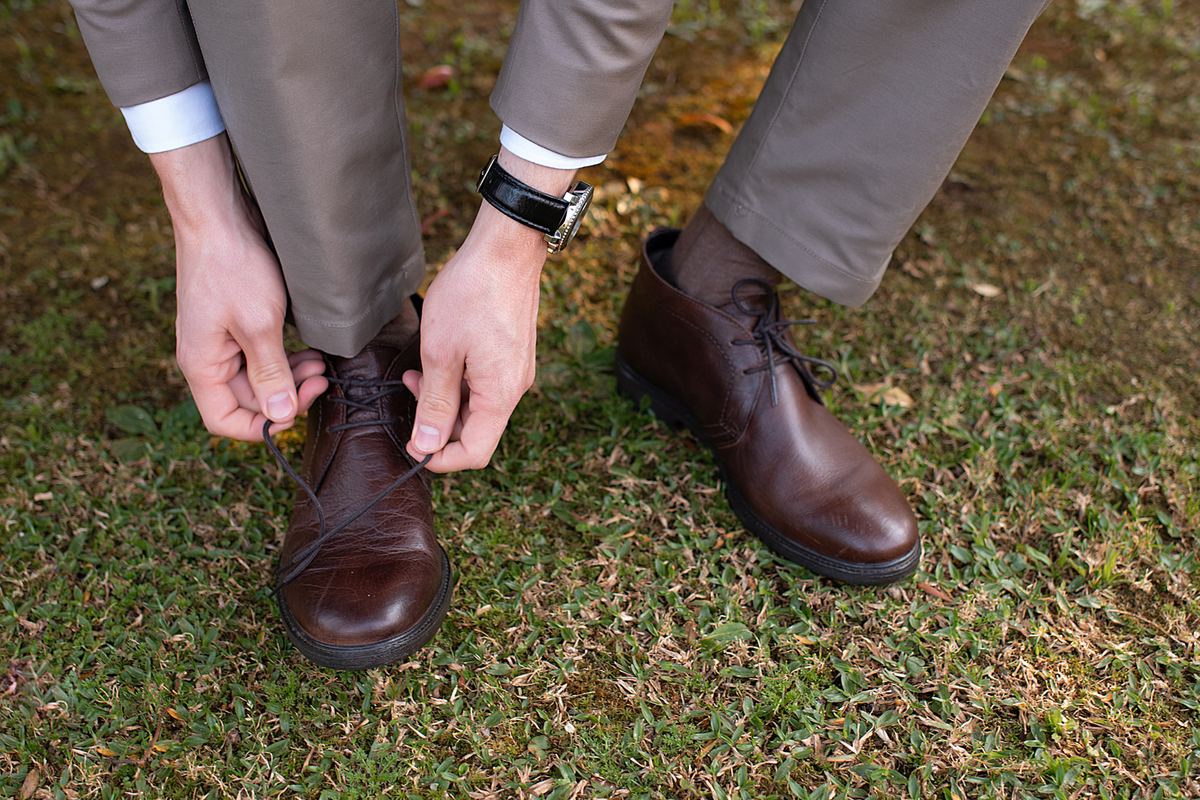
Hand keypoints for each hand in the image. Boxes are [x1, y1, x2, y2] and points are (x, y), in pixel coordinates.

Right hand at [152, 134, 327, 440]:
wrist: (219, 216)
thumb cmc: (233, 267)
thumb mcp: (259, 325)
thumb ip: (270, 373)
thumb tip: (279, 416)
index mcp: (201, 365)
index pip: (224, 420)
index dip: (261, 426)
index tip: (298, 410)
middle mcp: (206, 357)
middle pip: (246, 400)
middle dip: (286, 395)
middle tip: (323, 378)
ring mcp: (219, 339)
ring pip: (257, 377)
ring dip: (290, 377)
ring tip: (321, 364)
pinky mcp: (234, 322)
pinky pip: (259, 354)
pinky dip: (284, 358)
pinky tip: (308, 349)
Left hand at [403, 149, 576, 471]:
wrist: (505, 249)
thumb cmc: (471, 295)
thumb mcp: (440, 352)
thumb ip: (433, 403)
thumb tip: (425, 447)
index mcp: (500, 395)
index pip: (475, 452)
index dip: (440, 457)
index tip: (410, 443)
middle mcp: (515, 389)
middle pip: (476, 430)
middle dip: (437, 423)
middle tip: (406, 392)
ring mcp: (516, 371)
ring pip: (478, 406)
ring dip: (445, 399)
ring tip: (417, 371)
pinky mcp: (513, 355)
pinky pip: (485, 385)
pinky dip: (459, 382)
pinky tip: (440, 357)